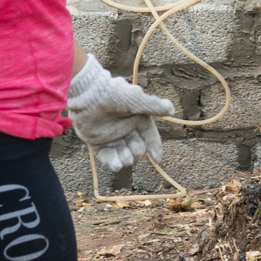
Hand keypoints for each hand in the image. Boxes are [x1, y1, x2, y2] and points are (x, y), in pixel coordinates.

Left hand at [68, 55, 174, 174]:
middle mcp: (125, 129)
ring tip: (123, 160)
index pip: (149, 136)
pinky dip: (111, 162)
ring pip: (123, 154)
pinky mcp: (97, 142)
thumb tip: (172, 109)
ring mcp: (111, 136)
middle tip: (133, 152)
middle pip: (137, 148)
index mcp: (137, 119)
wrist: (89, 95)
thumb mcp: (137, 100)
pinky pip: (106, 156)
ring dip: (125, 159)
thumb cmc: (114, 95)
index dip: (154, 147)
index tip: (157, 159)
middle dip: (137, 153)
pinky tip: (116, 165)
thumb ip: (154, 106)